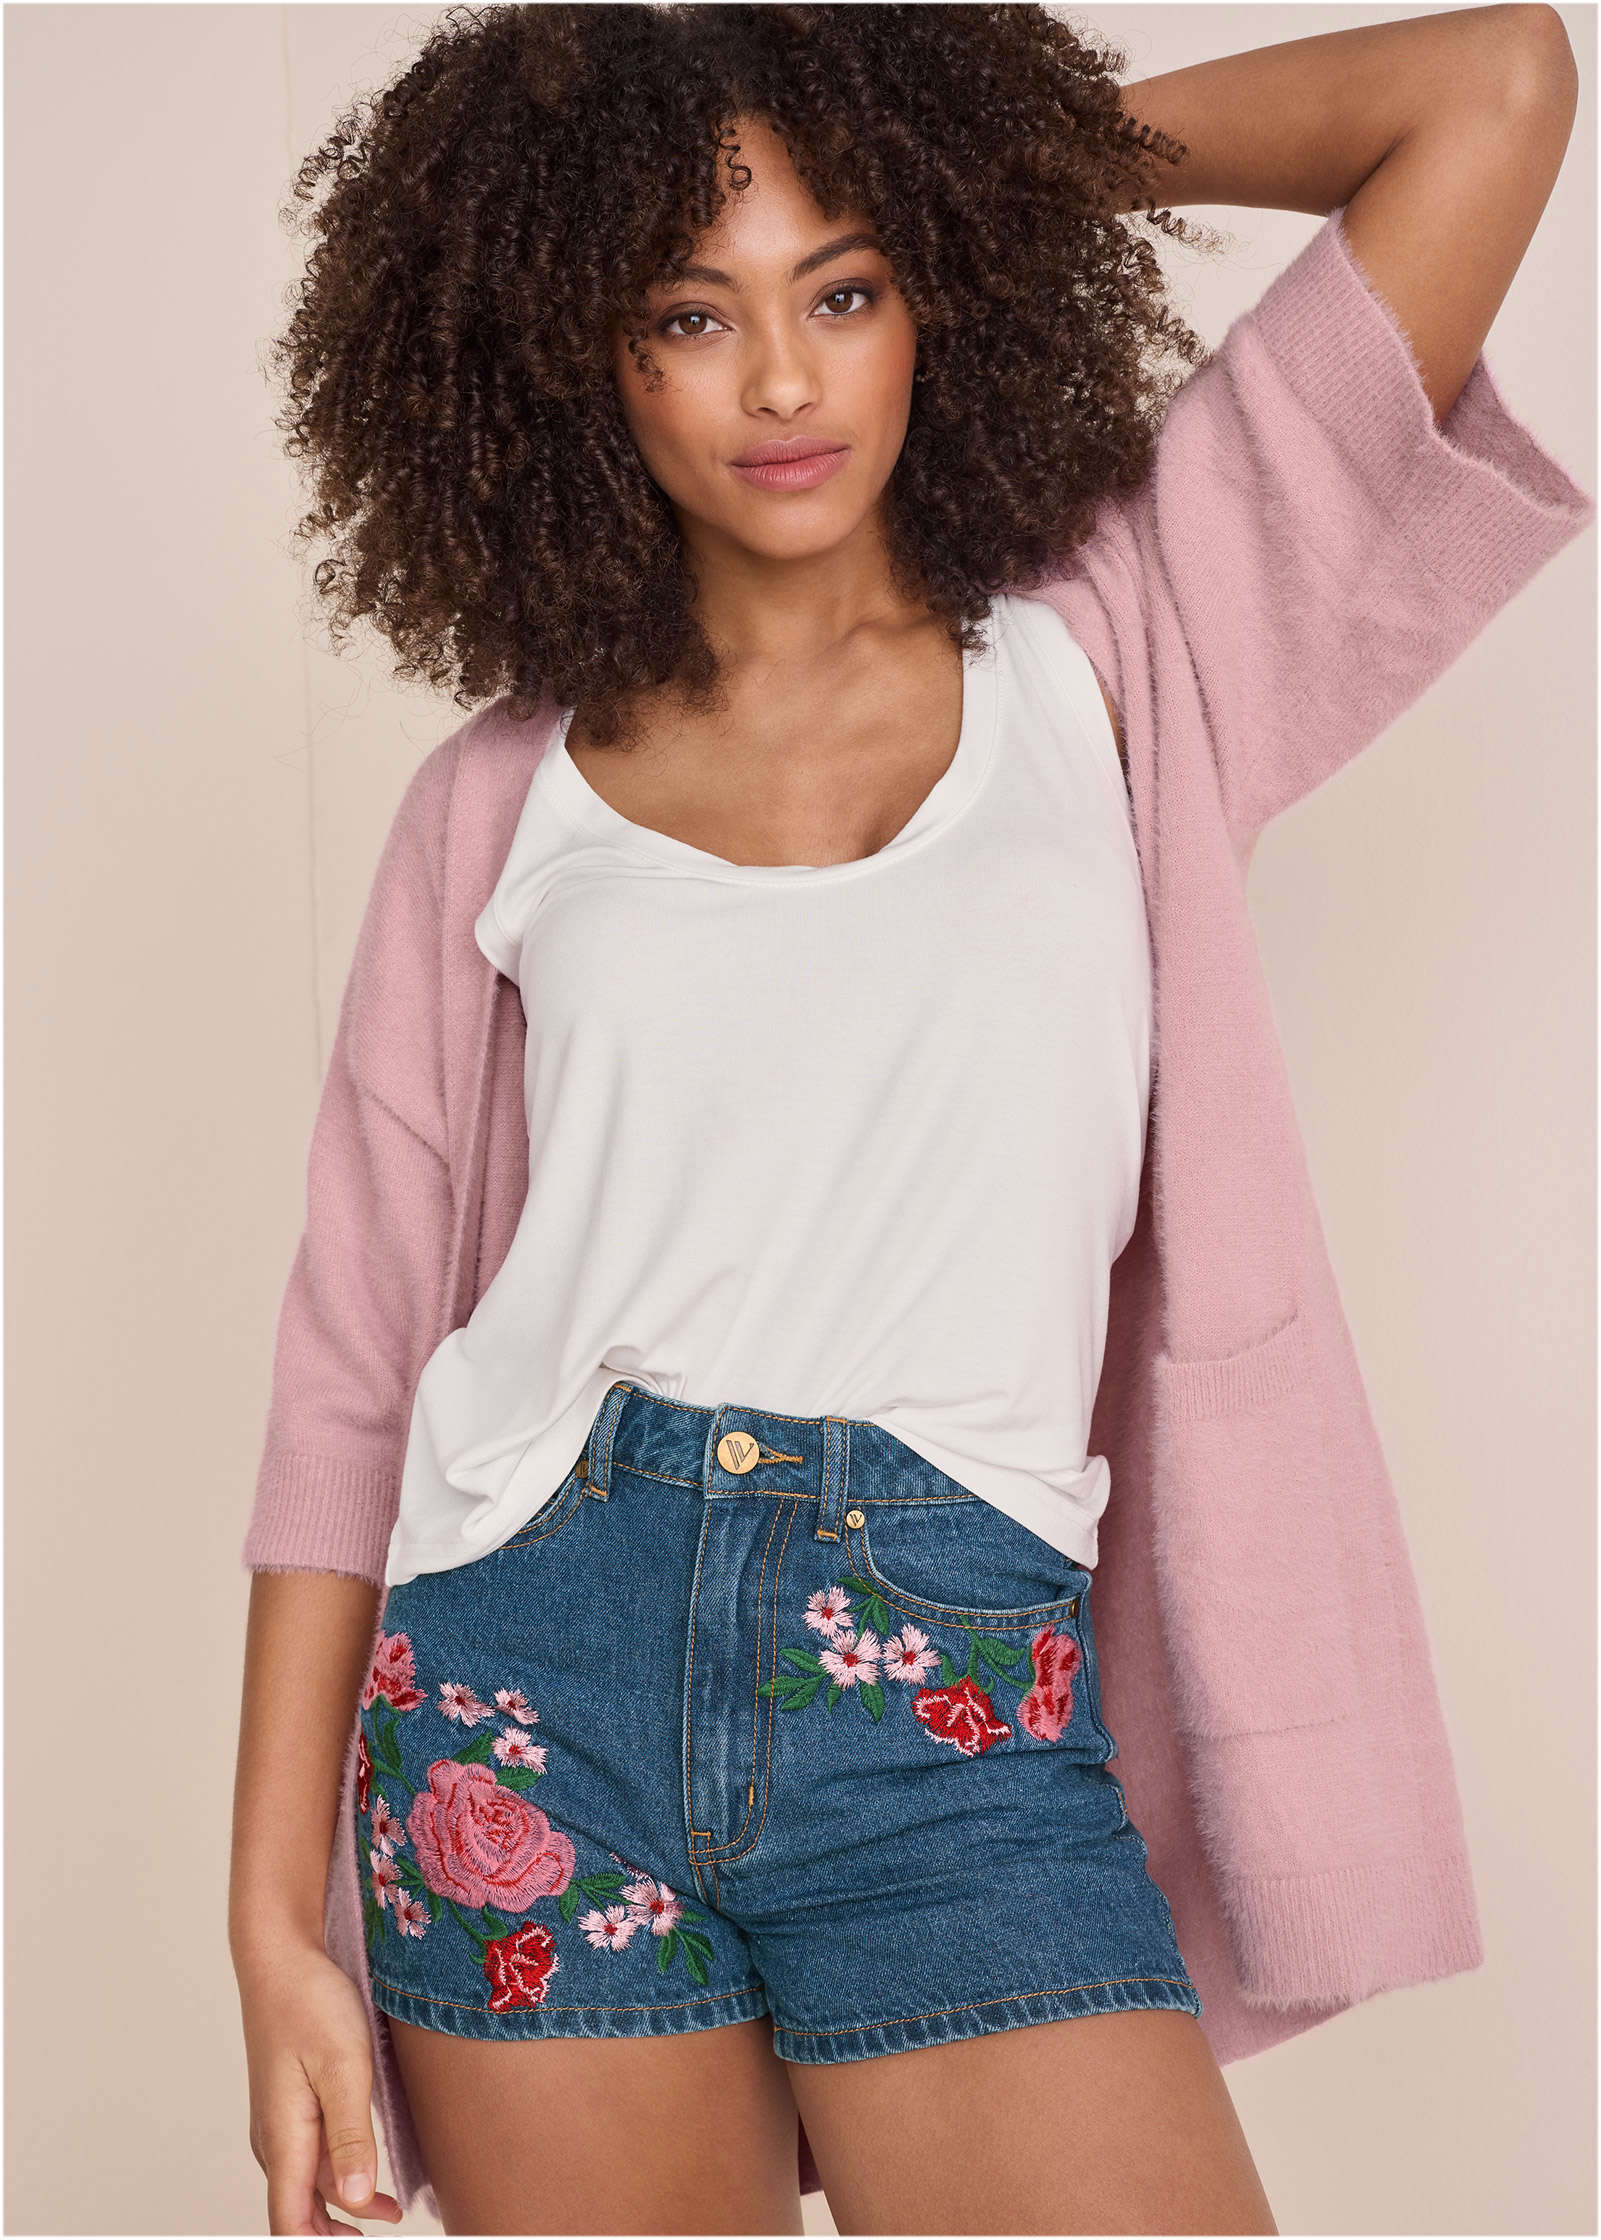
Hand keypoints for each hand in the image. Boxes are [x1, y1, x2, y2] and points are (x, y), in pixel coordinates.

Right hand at [238, 1938, 405, 2234]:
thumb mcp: (343, 2065)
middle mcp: (275, 2139)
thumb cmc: (311, 2002)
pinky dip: (338, 2175)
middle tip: (387, 2228)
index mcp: (283, 2138)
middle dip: (335, 2235)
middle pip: (298, 2212)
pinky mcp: (291, 2101)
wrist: (281, 1955)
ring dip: (342, 2205)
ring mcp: (280, 2120)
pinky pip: (310, 2155)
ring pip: (306, 2184)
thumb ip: (349, 2135)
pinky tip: (369, 2174)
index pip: (290, 2225)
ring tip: (392, 2212)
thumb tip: (352, 2200)